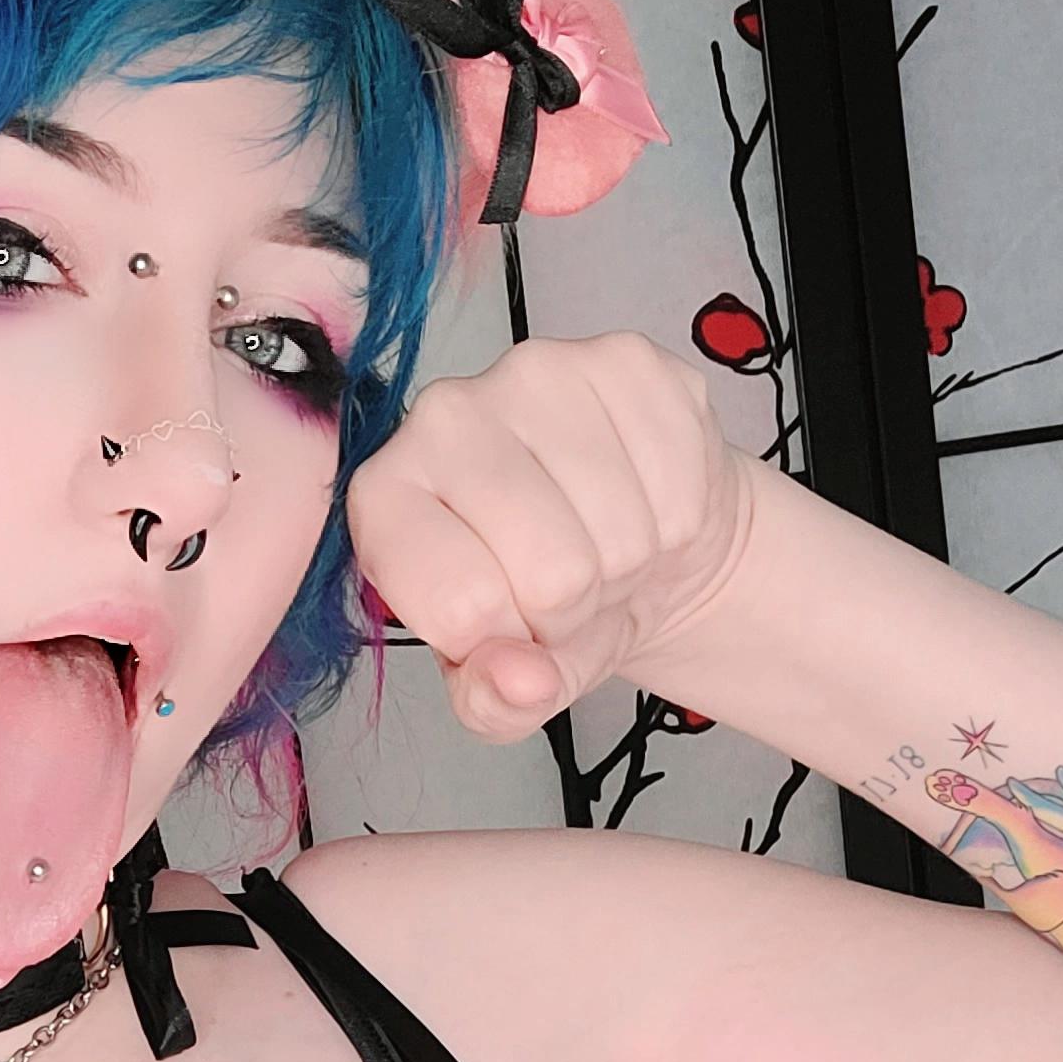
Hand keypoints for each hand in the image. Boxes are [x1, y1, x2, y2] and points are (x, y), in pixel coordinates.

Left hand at [345, 329, 759, 742]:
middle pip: (551, 571)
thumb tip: (518, 680)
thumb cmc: (543, 603)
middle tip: (565, 590)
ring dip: (626, 567)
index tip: (504, 623)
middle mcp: (444, 414)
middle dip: (572, 608)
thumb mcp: (501, 681)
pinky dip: (675, 522)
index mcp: (385, 495)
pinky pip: (677, 488)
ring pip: (621, 534)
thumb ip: (492, 702)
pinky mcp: (624, 359)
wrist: (633, 539)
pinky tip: (644, 505)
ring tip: (604, 549)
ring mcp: (536, 372)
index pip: (460, 605)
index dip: (502, 641)